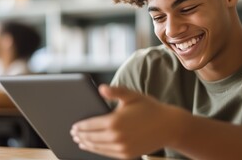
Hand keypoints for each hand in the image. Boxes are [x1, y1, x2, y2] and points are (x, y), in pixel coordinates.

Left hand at [70, 85, 186, 158]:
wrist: (168, 126)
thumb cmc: (149, 108)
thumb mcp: (132, 95)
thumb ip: (115, 91)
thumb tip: (100, 88)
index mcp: (115, 121)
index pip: (90, 125)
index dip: (80, 127)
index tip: (73, 127)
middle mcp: (116, 136)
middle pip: (92, 137)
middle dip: (81, 136)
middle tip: (73, 134)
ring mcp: (121, 147)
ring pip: (98, 147)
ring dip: (87, 144)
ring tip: (80, 141)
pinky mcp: (127, 154)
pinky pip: (107, 153)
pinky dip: (98, 150)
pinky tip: (94, 147)